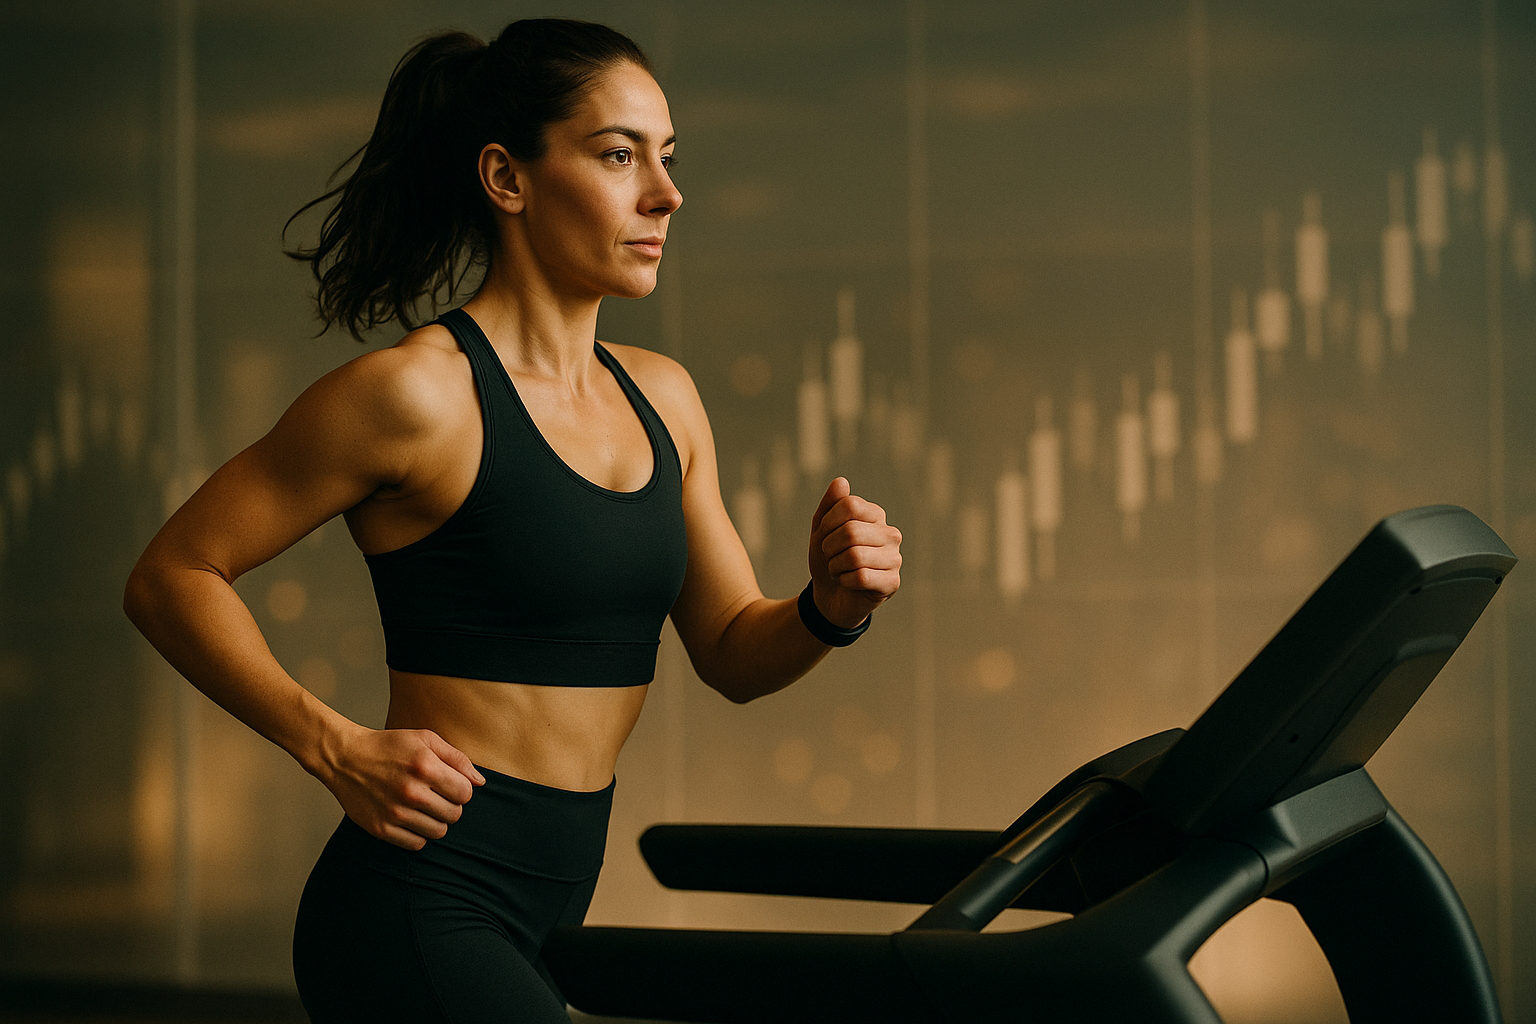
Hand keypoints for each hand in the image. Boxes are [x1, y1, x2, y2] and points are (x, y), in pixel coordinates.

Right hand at [321, 724, 485, 849]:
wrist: (344, 758)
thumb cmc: (388, 746)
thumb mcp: (425, 739)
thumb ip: (457, 758)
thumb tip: (480, 782)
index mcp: (425, 766)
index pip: (466, 793)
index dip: (462, 789)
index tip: (450, 784)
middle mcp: (411, 792)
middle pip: (454, 814)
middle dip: (450, 805)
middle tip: (436, 795)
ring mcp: (394, 813)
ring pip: (438, 832)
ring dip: (436, 821)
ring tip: (423, 807)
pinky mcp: (381, 829)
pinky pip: (416, 844)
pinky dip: (418, 834)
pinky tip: (410, 818)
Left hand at [807, 477, 901, 628]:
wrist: (830, 595)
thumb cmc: (829, 558)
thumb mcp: (821, 529)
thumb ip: (829, 504)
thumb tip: (841, 482)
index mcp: (876, 515)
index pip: (849, 505)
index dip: (828, 522)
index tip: (825, 536)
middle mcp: (890, 534)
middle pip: (850, 531)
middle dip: (830, 548)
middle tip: (831, 557)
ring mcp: (895, 558)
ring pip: (855, 556)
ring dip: (836, 566)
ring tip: (840, 570)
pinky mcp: (893, 582)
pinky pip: (861, 578)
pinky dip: (845, 581)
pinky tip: (848, 583)